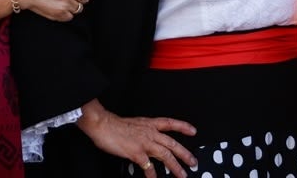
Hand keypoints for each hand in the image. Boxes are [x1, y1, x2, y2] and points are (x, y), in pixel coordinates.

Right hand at [77, 100, 196, 176]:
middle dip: (185, 154)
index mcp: (149, 124)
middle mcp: (150, 133)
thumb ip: (143, 132)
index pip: (170, 123)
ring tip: (182, 174)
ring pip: (166, 155)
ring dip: (175, 167)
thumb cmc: (114, 125)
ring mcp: (144, 143)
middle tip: (193, 162)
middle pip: (172, 144)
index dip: (183, 127)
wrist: (103, 124)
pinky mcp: (137, 152)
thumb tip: (149, 140)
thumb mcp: (134, 125)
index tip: (193, 131)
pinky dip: (153, 174)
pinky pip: (148, 166)